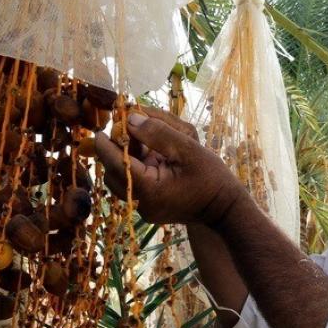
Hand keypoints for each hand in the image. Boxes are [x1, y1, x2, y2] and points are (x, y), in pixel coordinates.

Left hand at [94, 109, 243, 225]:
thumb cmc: (212, 177)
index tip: (101, 128)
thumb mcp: (188, 148)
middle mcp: (142, 204)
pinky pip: (133, 184)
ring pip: (121, 179)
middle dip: (115, 150)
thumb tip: (131, 119)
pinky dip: (135, 166)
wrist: (225, 207)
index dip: (106, 145)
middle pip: (113, 174)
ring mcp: (145, 208)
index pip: (117, 164)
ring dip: (124, 157)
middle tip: (123, 128)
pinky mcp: (150, 207)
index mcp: (150, 189)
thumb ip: (158, 132)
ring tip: (137, 137)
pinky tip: (147, 151)